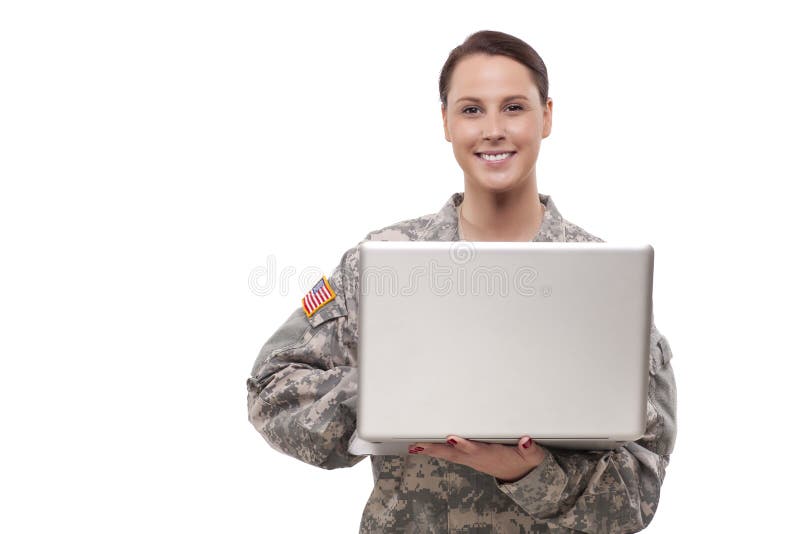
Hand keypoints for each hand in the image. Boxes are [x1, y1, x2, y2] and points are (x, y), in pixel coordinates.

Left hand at [408, 435, 545, 482]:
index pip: (476, 449)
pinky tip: (425, 447)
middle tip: (419, 445)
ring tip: (415, 446)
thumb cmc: (525, 462)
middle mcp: (479, 459)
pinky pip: (451, 455)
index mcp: (492, 456)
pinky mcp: (470, 460)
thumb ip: (530, 449)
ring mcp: (473, 461)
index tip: (452, 437)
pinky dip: (437, 451)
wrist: (523, 477)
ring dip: (432, 451)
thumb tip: (526, 440)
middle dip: (436, 449)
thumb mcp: (533, 456)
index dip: (464, 444)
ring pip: (450, 455)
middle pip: (455, 454)